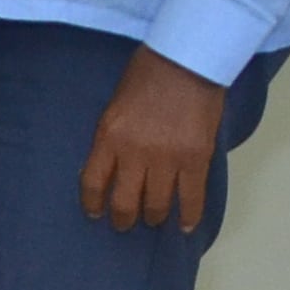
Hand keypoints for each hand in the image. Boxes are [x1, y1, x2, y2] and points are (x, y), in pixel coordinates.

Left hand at [82, 48, 231, 232]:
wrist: (185, 63)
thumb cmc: (146, 76)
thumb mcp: (114, 107)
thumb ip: (112, 138)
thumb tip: (111, 165)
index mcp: (109, 138)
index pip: (93, 182)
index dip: (93, 203)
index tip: (95, 214)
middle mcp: (135, 154)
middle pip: (125, 200)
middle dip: (123, 218)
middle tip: (123, 224)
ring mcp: (167, 158)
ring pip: (157, 203)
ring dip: (153, 216)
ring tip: (152, 220)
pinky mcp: (196, 159)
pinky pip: (191, 196)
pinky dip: (188, 215)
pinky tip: (184, 226)